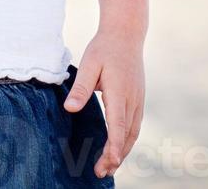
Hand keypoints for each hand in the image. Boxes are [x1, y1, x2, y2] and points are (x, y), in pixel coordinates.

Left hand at [63, 29, 145, 179]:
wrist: (126, 34)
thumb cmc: (104, 48)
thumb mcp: (89, 64)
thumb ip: (81, 87)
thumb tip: (69, 109)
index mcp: (120, 92)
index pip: (118, 125)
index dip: (114, 146)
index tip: (110, 163)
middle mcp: (132, 99)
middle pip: (126, 135)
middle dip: (115, 156)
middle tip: (101, 172)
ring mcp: (138, 100)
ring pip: (132, 133)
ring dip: (122, 151)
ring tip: (109, 167)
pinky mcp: (138, 99)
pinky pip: (134, 125)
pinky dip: (127, 140)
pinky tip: (118, 147)